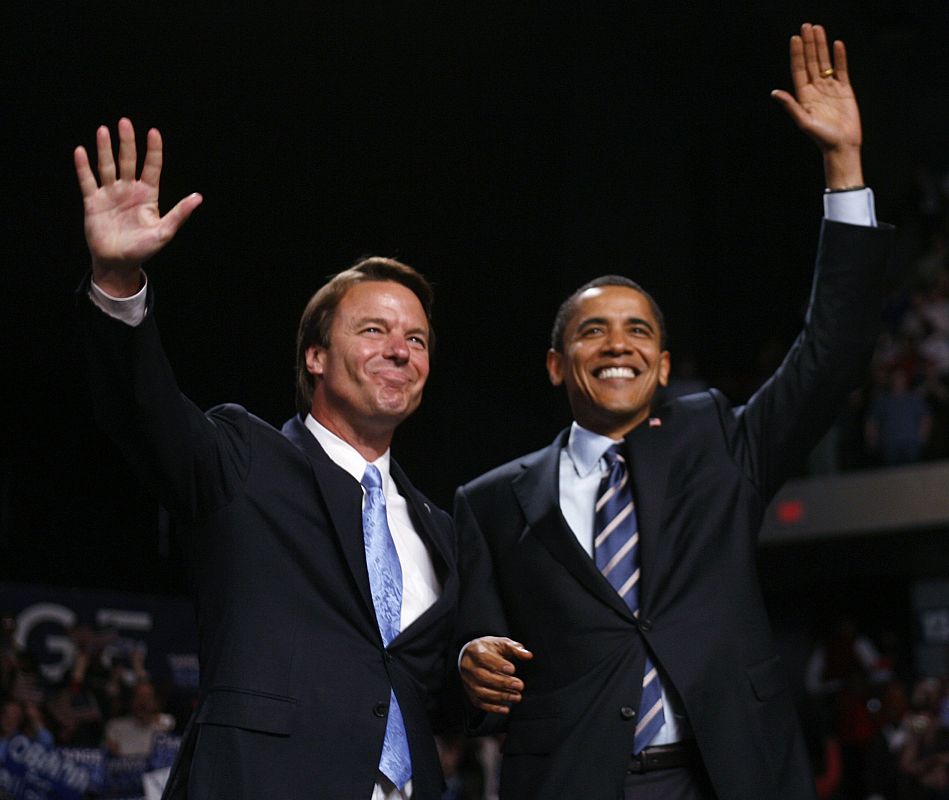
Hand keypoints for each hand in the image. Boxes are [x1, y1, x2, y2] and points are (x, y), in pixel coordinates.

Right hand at [74, 118, 202, 295]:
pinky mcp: (93, 201)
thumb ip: (179, 214)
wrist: (118, 262)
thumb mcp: (164, 232)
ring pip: (107, 166)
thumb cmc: (143, 249)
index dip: (153, 150)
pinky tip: (81, 151)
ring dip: (105, 149)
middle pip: (128, 161)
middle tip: (125, 122)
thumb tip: (198, 197)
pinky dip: (83, 167)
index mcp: (148, 196)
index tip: (153, 132)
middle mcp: (129, 190)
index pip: (151, 168)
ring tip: (104, 130)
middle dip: (127, 142)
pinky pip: (88, 181)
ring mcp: (110, 194)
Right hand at [459, 636, 532, 714]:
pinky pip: (478, 702)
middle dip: (502, 683)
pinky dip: (492, 707)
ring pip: (480, 691)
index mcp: (476, 650)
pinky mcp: (470, 692)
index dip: (498, 664)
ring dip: (500, 696)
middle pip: (482, 676)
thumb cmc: (489, 649)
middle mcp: (469, 666)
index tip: (513, 669)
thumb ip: (515, 649)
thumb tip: (528, 656)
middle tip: (519, 685)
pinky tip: (505, 708)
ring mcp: (468, 680)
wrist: (471, 655)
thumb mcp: (502, 643)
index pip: (484, 657)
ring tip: (517, 697)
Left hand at [771, 23, 862, 187]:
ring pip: (825, 62)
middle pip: (811, 62)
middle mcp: (815, 90)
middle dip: (809, 44)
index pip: (799, 70)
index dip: (797, 54)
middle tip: (807, 26)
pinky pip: (841, 69)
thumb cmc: (822, 138)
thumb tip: (775, 92)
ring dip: (822, 46)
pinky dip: (839, 57)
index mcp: (804, 96)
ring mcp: (830, 88)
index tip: (795, 38)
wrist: (842, 145)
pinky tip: (837, 44)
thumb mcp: (804, 121)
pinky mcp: (844, 90)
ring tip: (819, 29)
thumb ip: (790, 106)